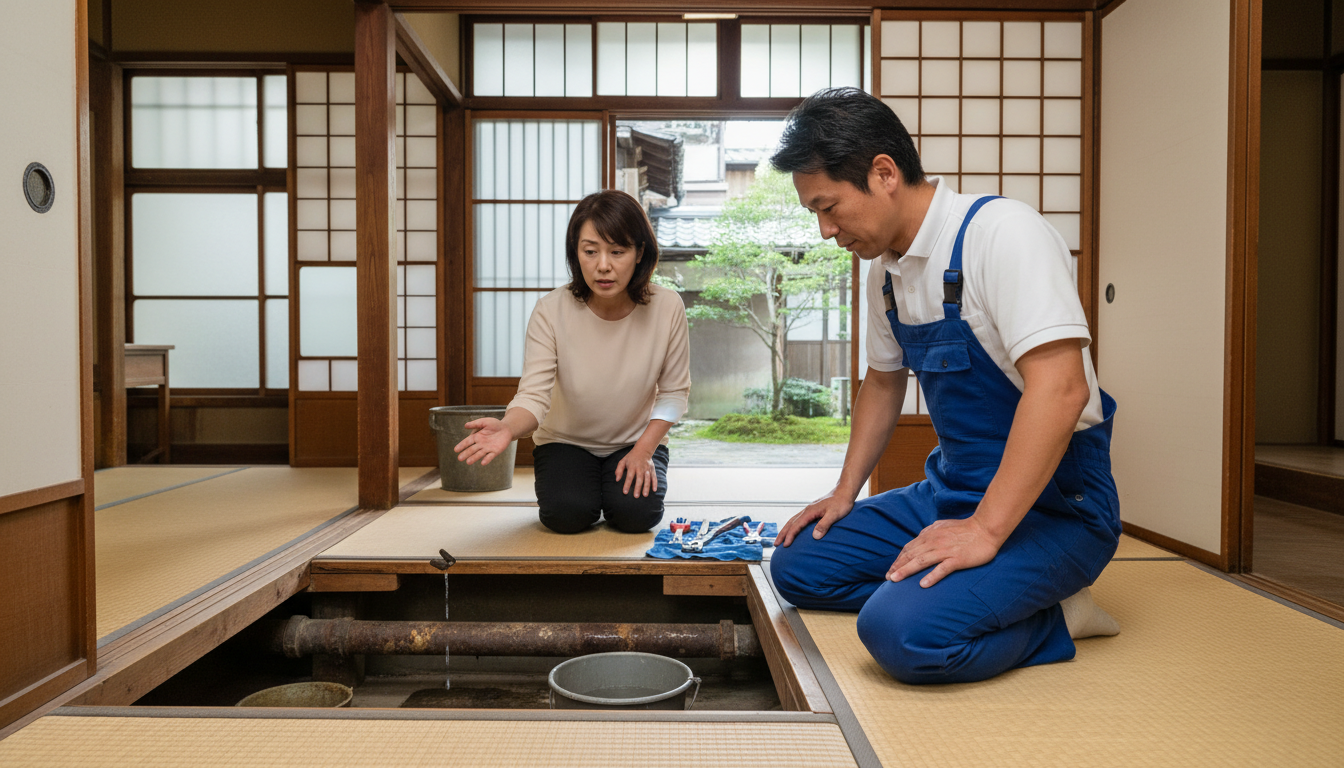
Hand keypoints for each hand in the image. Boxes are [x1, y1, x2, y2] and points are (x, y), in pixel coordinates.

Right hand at [453, 418, 513, 465]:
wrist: (506, 429)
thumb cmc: (494, 424)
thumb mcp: (485, 422)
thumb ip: (476, 424)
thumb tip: (465, 425)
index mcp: (477, 437)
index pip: (467, 442)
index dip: (462, 445)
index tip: (456, 450)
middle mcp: (481, 444)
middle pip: (472, 449)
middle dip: (466, 454)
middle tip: (460, 458)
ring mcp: (488, 448)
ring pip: (479, 454)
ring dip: (474, 458)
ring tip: (468, 462)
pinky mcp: (495, 451)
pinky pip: (490, 456)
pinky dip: (486, 459)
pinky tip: (483, 463)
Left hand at [615, 450, 657, 497]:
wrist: (643, 450)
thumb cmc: (631, 457)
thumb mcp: (623, 461)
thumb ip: (619, 470)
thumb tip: (617, 479)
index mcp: (632, 466)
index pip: (629, 476)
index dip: (627, 484)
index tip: (625, 492)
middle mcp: (640, 468)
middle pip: (639, 479)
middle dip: (638, 488)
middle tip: (636, 496)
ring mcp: (647, 469)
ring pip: (647, 479)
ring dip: (646, 487)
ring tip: (645, 495)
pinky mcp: (652, 470)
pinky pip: (654, 477)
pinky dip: (654, 483)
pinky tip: (654, 490)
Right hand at [775, 491, 854, 546]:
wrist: (844, 492)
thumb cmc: (841, 503)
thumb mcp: (834, 515)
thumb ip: (824, 525)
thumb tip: (815, 537)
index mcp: (810, 512)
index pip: (796, 525)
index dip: (790, 536)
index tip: (785, 545)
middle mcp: (807, 510)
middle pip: (790, 523)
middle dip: (783, 534)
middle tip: (776, 544)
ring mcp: (809, 510)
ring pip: (793, 520)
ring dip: (786, 530)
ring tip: (781, 539)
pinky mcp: (812, 511)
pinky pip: (798, 519)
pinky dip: (792, 525)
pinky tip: (794, 529)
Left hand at [887, 517, 1001, 587]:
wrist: (986, 528)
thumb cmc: (965, 528)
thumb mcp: (943, 526)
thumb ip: (930, 532)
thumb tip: (920, 537)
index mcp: (930, 535)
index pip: (909, 548)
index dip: (898, 560)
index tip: (891, 570)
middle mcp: (934, 542)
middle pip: (911, 555)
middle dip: (897, 567)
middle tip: (888, 578)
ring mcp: (945, 550)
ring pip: (921, 561)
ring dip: (906, 570)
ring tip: (895, 580)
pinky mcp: (957, 559)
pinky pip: (942, 568)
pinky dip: (932, 576)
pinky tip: (923, 584)